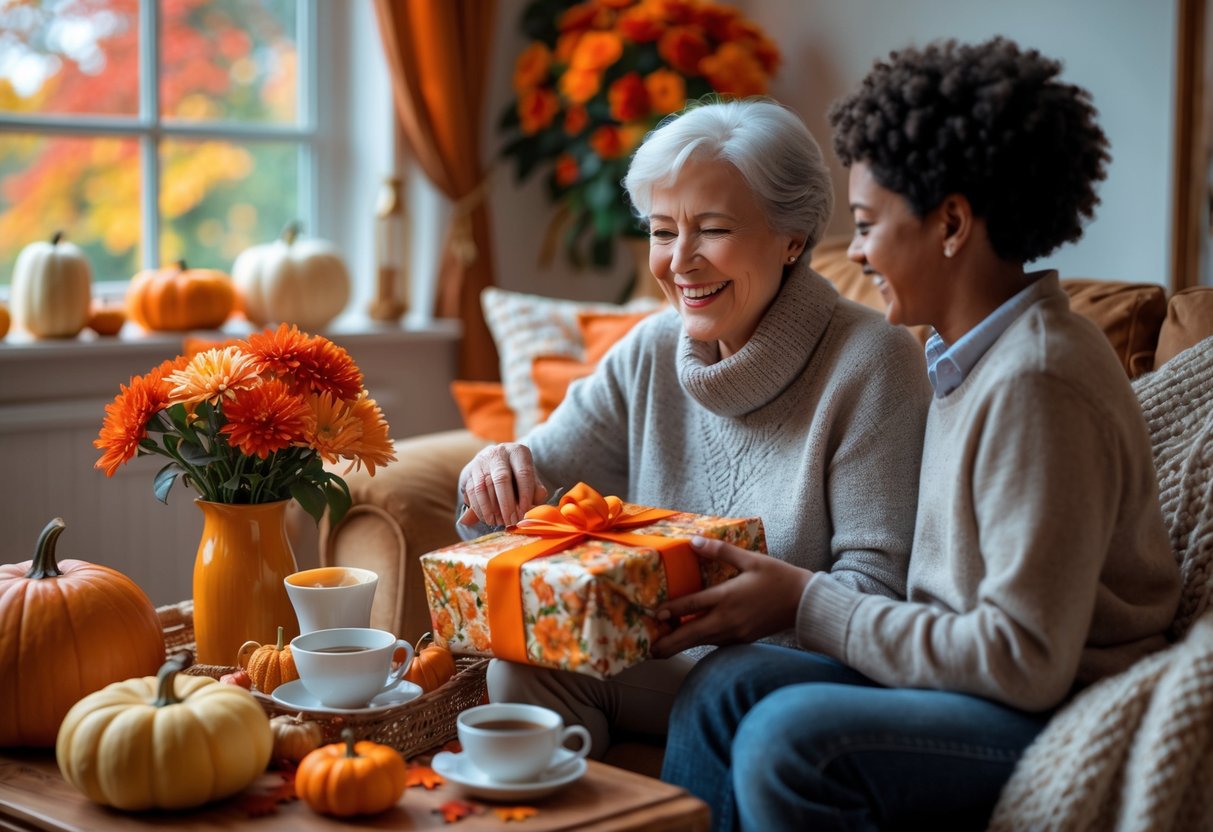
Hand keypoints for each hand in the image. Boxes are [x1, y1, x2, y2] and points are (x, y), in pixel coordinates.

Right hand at [458, 442, 548, 527]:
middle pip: (501, 479)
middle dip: (506, 504)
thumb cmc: (518, 475)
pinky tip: (488, 519)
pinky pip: (471, 492)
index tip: (525, 512)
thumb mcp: (531, 479)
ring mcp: (480, 462)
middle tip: (511, 521)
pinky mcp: (467, 472)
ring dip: (491, 509)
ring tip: (500, 522)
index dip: (525, 494)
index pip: (523, 473)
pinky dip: (479, 509)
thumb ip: (537, 491)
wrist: (497, 463)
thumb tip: (537, 502)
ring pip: (482, 487)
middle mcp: (497, 453)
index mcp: (518, 452)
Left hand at [650, 536, 813, 657]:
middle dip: (668, 644)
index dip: (670, 611)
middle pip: (690, 635)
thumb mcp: (750, 559)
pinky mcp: (741, 639)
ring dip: (681, 644)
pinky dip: (699, 642)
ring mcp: (735, 633)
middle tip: (649, 649)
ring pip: (701, 642)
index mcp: (727, 597)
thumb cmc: (778, 577)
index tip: (653, 614)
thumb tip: (694, 541)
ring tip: (661, 646)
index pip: (691, 606)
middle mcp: (727, 619)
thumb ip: (720, 551)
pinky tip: (689, 639)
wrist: (804, 602)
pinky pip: (715, 643)